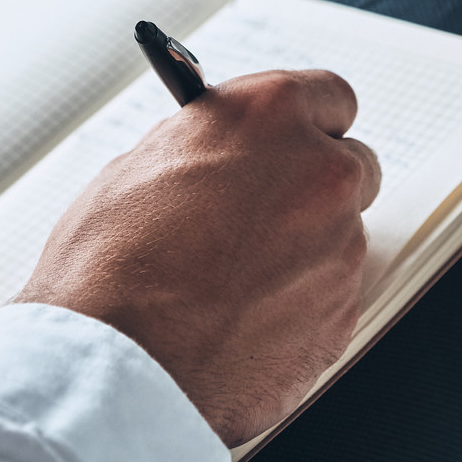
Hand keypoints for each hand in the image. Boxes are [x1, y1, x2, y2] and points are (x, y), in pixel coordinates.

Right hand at [15, 70, 381, 445]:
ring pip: (340, 239)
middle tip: (266, 216)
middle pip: (352, 168)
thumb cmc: (108, 264)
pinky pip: (331, 299)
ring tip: (231, 283)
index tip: (297, 141)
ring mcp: (339, 247)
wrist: (113, 364)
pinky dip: (298, 307)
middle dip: (315, 188)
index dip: (310, 124)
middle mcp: (319, 172)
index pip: (331, 97)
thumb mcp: (142, 164)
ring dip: (303, 252)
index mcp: (271, 114)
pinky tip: (240, 320)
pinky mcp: (341, 316)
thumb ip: (207, 148)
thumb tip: (225, 155)